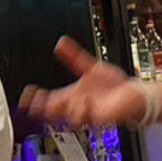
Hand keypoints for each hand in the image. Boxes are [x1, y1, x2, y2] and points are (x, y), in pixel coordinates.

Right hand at [19, 36, 149, 126]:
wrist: (134, 94)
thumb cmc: (113, 85)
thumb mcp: (90, 66)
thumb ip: (74, 56)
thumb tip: (61, 43)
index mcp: (73, 95)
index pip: (49, 100)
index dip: (37, 99)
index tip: (27, 94)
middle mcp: (79, 106)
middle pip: (56, 113)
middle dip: (46, 109)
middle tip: (38, 102)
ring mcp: (90, 113)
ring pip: (72, 117)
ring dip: (67, 109)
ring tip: (66, 99)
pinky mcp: (103, 116)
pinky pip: (91, 117)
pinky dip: (86, 109)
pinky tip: (85, 101)